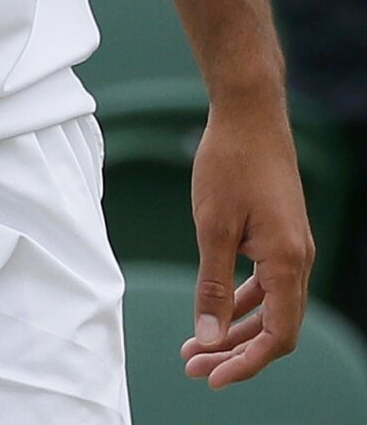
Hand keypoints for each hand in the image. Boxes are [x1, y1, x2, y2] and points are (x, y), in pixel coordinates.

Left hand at [182, 97, 313, 386]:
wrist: (249, 112)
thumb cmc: (230, 162)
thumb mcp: (212, 226)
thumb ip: (211, 284)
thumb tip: (207, 336)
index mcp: (287, 261)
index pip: (277, 336)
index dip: (245, 364)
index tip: (210, 377)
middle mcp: (297, 258)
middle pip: (274, 327)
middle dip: (234, 352)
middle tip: (192, 365)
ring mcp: (291, 245)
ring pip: (270, 306)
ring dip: (236, 328)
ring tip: (196, 345)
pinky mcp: (280, 233)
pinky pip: (267, 282)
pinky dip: (242, 300)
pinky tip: (216, 308)